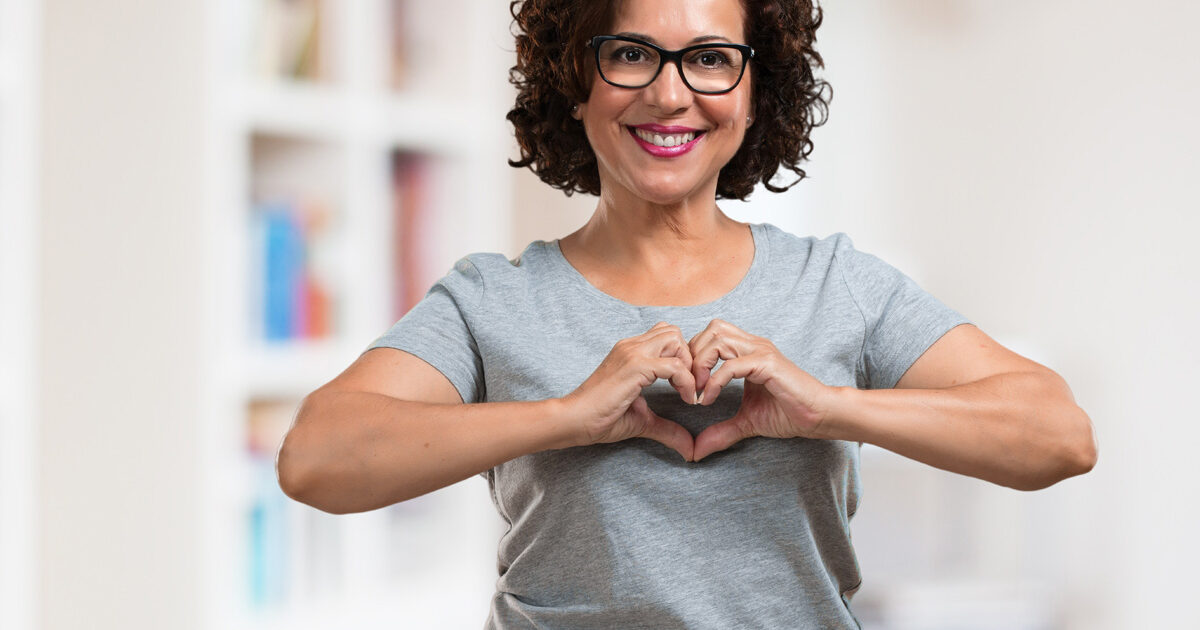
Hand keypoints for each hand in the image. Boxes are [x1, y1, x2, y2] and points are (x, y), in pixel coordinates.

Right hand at [560, 322, 699, 460]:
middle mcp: (632, 346)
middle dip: (688, 357)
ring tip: (686, 390)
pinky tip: (685, 399)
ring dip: (688, 364)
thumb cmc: (601, 418)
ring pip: (676, 339)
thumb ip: (667, 428)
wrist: (574, 420)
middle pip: (674, 332)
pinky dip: (687, 381)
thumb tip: (690, 450)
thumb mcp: (641, 420)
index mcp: (631, 351)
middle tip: (688, 386)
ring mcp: (632, 353)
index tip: (686, 387)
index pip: (666, 336)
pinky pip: (674, 364)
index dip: (683, 358)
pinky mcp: (635, 366)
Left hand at [689, 319, 836, 460]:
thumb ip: (721, 431)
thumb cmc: (789, 413)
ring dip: (700, 364)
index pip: (711, 335)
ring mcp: (761, 352)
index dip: (694, 355)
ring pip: (718, 339)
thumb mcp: (746, 422)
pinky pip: (731, 365)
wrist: (819, 416)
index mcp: (747, 351)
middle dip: (693, 355)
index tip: (688, 385)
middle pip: (711, 330)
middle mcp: (753, 345)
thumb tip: (696, 451)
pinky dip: (714, 381)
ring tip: (697, 391)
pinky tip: (708, 399)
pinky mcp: (767, 364)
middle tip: (688, 385)